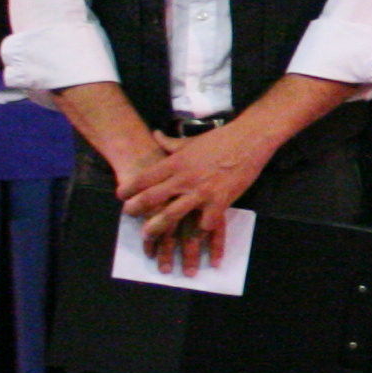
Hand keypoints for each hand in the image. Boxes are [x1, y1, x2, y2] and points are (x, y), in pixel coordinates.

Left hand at [116, 120, 267, 270]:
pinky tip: (193, 237)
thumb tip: (155, 135)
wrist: (250, 140)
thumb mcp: (191, 141)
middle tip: (129, 214)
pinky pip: (204, 224)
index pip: (144, 178)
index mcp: (176, 162)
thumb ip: (170, 143)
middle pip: (151, 198)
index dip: (129, 189)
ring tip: (148, 234)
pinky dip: (198, 232)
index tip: (121, 195)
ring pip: (172, 215)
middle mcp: (184, 178)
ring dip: (157, 227)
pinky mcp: (220, 202)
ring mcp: (202, 192)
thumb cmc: (220, 139)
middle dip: (136, 209)